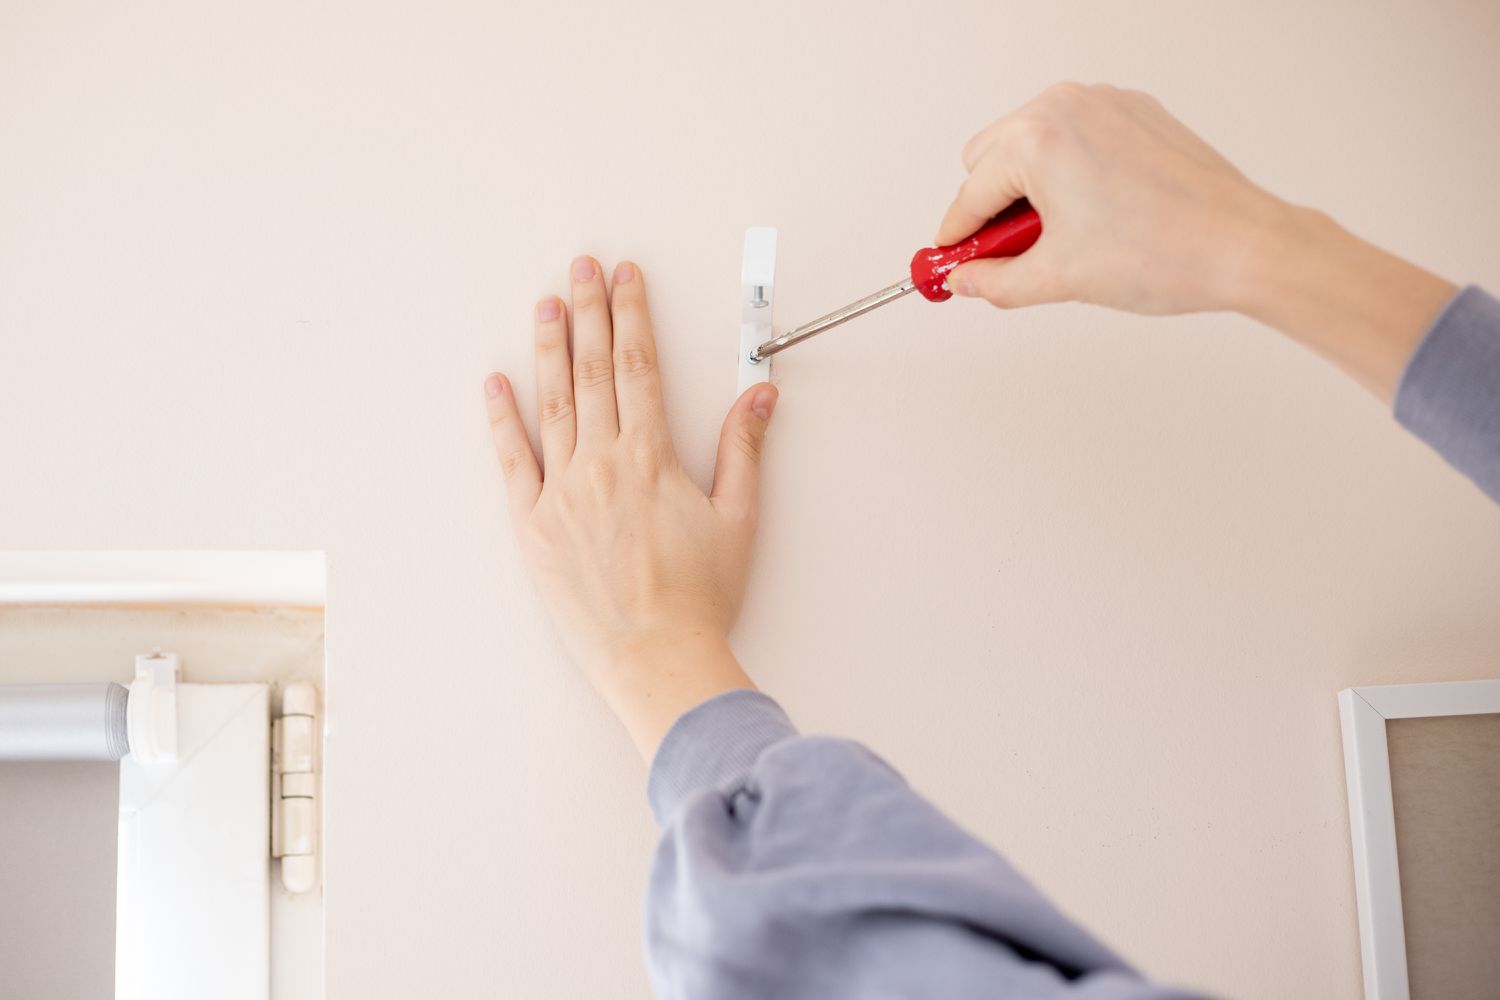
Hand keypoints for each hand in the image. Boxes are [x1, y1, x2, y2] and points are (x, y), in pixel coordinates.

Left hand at [483, 257, 777, 757]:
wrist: (655, 657)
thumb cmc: (699, 598)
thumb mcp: (739, 520)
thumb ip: (743, 451)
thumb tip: (759, 396)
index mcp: (650, 458)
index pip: (640, 367)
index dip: (632, 315)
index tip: (625, 277)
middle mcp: (601, 464)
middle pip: (594, 371)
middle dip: (587, 312)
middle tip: (580, 267)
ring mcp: (561, 493)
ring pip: (552, 404)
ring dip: (548, 349)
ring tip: (544, 305)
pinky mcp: (532, 526)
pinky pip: (512, 461)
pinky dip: (502, 419)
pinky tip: (496, 384)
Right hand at [938, 82, 1455, 401]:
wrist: (1242, 245)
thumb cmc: (1164, 253)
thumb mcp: (1058, 278)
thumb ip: (995, 281)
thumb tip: (967, 281)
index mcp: (1038, 139)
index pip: (970, 195)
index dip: (955, 240)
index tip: (945, 265)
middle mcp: (1067, 106)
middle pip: (988, 157)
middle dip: (991, 208)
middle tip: (1012, 257)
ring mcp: (1104, 103)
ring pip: (1030, 143)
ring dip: (1028, 188)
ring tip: (1064, 239)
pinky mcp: (1136, 112)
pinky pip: (1075, 136)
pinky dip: (1068, 172)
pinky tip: (1096, 216)